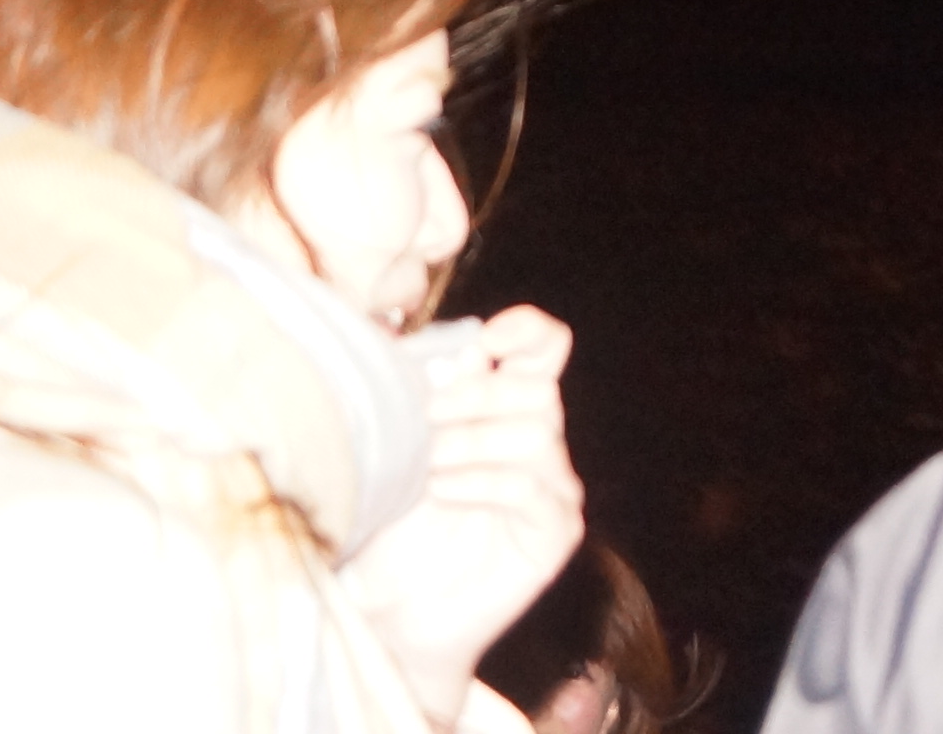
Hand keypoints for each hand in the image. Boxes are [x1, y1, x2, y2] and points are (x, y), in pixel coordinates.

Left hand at [338, 305, 587, 730]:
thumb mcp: (393, 454)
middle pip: (537, 389)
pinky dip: (481, 484)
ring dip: (471, 444)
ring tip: (428, 471)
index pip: (545, 348)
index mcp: (506, 410)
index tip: (485, 342)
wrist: (387, 612)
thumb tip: (415, 338)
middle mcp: (540, 441)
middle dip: (475, 398)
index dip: (526, 330)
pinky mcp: (554, 533)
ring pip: (537, 433)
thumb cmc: (387, 528)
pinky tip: (443, 494)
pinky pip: (531, 488)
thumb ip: (416, 396)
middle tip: (424, 423)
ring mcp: (554, 488)